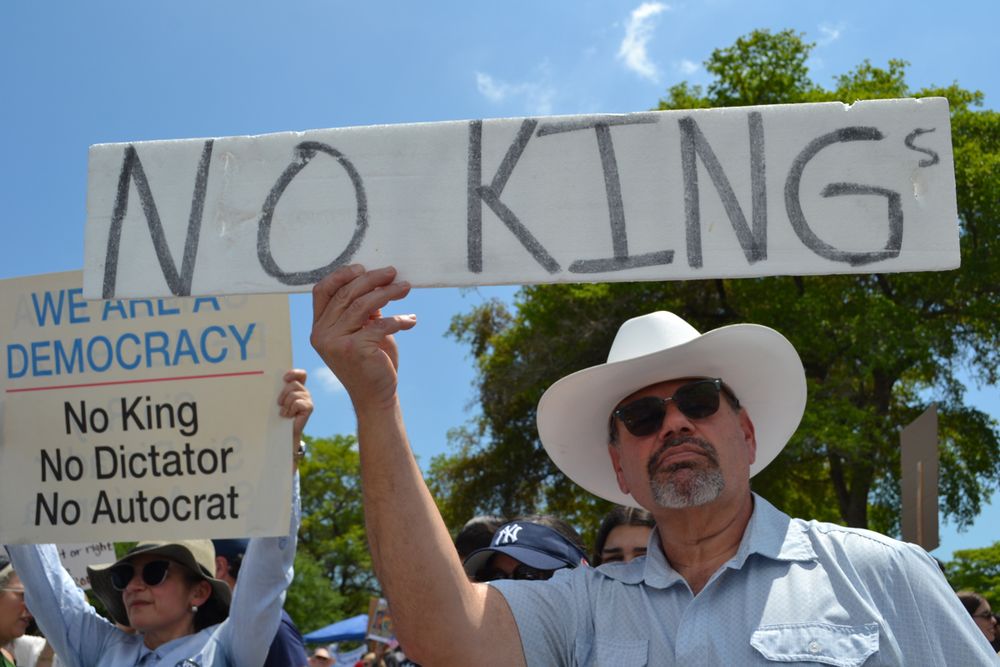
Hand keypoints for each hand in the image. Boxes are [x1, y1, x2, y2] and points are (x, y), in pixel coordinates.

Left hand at [278, 368, 312, 448]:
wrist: (282, 432)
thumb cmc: (277, 416)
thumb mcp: (276, 402)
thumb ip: (276, 392)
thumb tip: (264, 383)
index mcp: (297, 387)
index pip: (301, 374)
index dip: (294, 373)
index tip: (284, 379)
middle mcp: (304, 392)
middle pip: (294, 384)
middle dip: (284, 393)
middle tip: (279, 403)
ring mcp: (308, 399)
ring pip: (294, 394)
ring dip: (286, 404)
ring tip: (283, 412)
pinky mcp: (309, 407)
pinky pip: (298, 403)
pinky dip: (290, 410)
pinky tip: (288, 416)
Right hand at [310, 265, 414, 410]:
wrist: (376, 396)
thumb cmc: (371, 360)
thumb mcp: (364, 330)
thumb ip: (363, 309)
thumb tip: (378, 280)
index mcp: (319, 327)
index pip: (322, 291)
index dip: (341, 275)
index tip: (363, 267)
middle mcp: (321, 334)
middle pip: (346, 294)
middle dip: (372, 279)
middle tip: (394, 273)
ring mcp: (335, 342)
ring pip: (363, 304)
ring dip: (388, 293)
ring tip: (406, 288)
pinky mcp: (354, 349)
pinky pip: (380, 324)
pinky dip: (399, 319)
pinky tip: (411, 320)